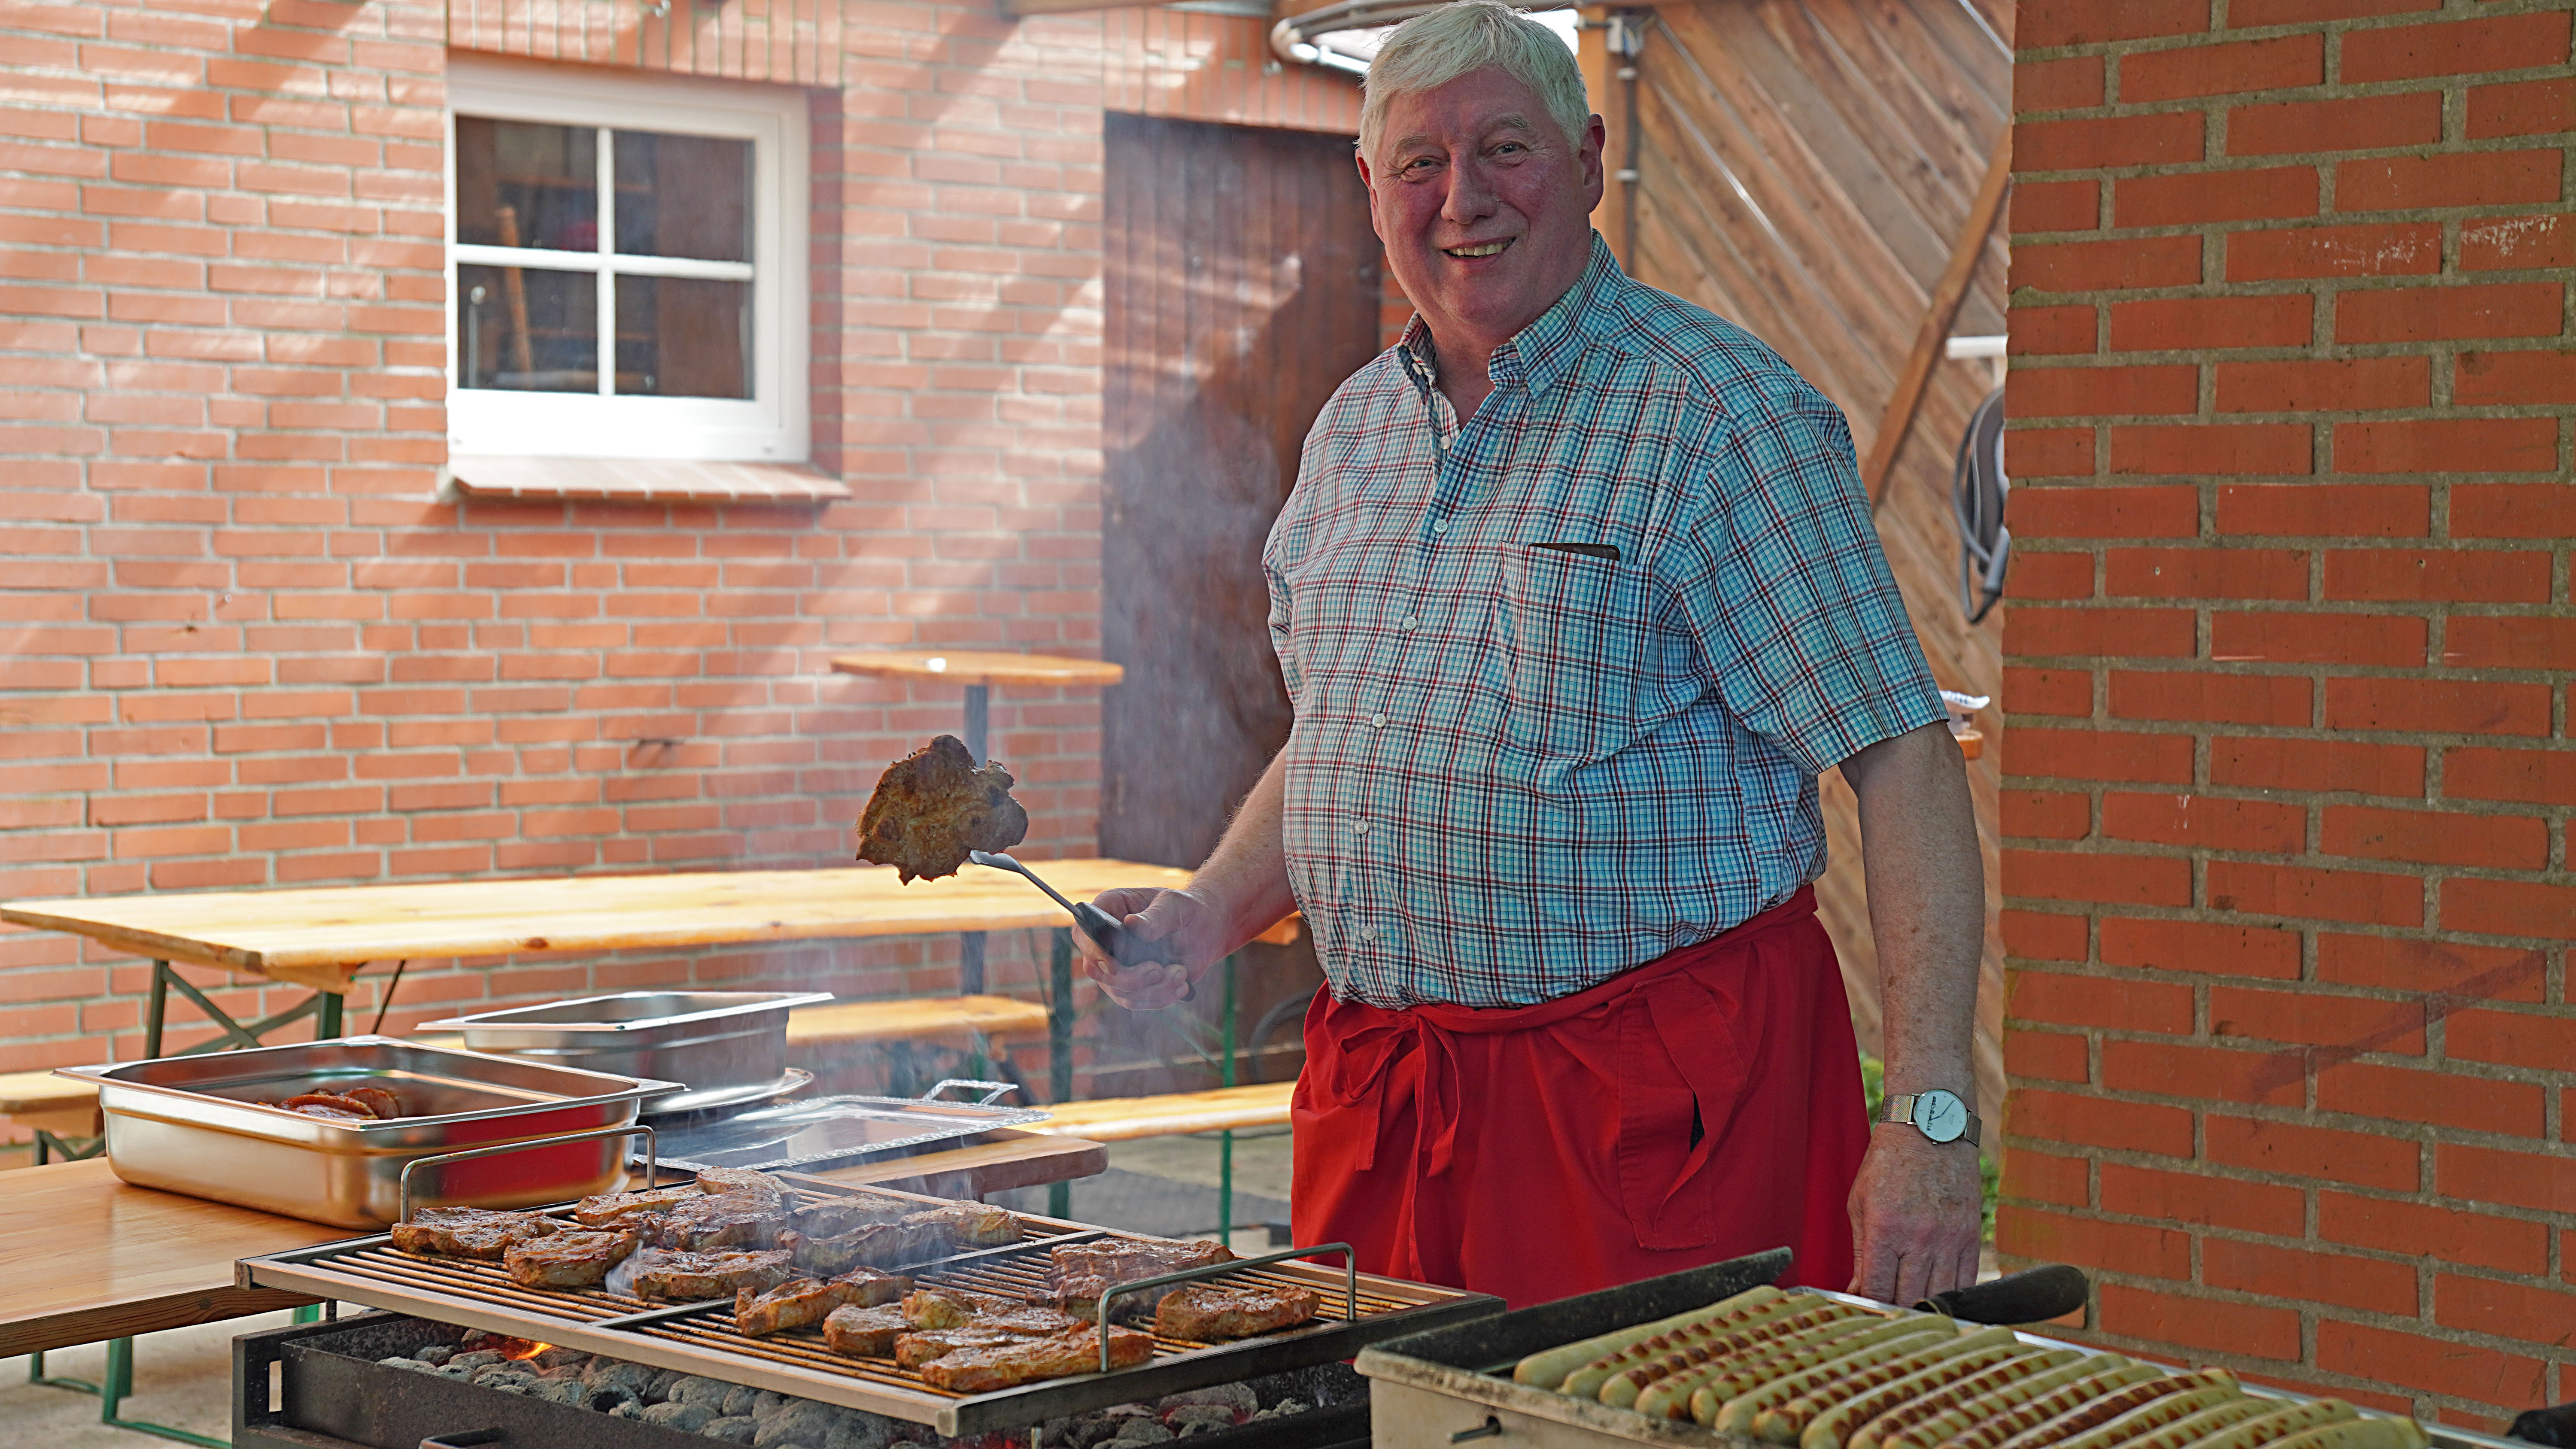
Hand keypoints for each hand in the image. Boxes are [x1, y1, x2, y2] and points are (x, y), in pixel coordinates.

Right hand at [1073, 887, 1225, 1011]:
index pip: (1082, 933)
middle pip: (1097, 970)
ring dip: (1153, 989)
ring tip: (1181, 972)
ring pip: (1119, 992)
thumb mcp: (1175, 905)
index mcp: (1107, 910)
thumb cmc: (1185, 909)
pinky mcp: (1132, 985)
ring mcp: (1116, 966)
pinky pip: (1137, 1002)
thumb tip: (1132, 924)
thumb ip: (1155, 916)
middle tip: (1159, 969)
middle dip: (1130, 978)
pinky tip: (1182, 985)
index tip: (1113, 964)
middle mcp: (1105, 941)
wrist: (1204, 929)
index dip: (1092, 951)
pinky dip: (1160, 998)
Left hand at [1847, 1122, 1982, 1305]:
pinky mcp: (1972, 1237)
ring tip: (1910, 1305)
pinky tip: (1937, 1294)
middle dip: (1895, 1310)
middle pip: (1908, 1299)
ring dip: (1922, 1306)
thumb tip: (1859, 1291)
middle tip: (1887, 1310)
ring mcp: (1950, 1239)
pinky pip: (1965, 1282)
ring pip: (1939, 1296)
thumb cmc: (1888, 1164)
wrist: (1931, 1129)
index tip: (1867, 1309)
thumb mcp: (1860, 1204)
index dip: (1871, 1306)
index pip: (1878, 1289)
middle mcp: (1920, 1238)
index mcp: (1885, 1229)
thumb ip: (1860, 1253)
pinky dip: (1950, 1295)